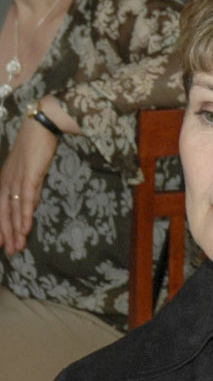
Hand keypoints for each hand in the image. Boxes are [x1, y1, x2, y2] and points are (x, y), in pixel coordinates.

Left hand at [0, 115, 58, 254]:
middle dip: (7, 234)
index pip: (1, 209)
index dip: (1, 227)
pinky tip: (26, 229)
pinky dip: (25, 216)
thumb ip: (30, 189)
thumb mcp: (30, 172)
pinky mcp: (28, 177)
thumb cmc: (36, 147)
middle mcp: (6, 182)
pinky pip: (26, 201)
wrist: (40, 128)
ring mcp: (16, 180)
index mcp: (5, 181)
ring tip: (17, 247)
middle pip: (4, 214)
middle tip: (11, 252)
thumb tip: (31, 205)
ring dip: (15, 231)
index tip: (3, 244)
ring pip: (13, 211)